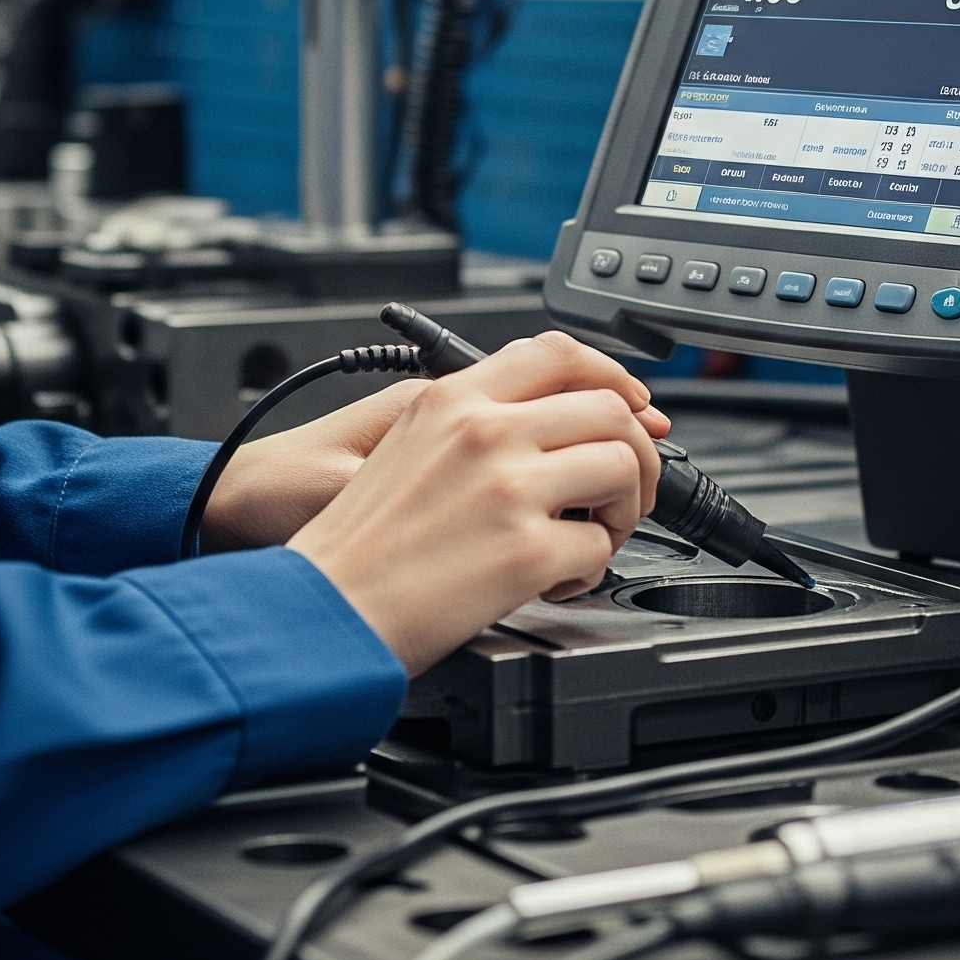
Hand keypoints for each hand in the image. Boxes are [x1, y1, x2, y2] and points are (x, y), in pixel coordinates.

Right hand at [200, 348, 670, 553]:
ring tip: (590, 536)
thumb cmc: (356, 541)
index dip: (612, 375)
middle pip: (610, 410)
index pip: (558, 353)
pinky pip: (600, 548)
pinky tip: (554, 581)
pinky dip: (589, 571)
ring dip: (623, 510)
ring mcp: (509, 489)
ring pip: (621, 469)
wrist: (324, 607)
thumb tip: (549, 418)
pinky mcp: (524, 552)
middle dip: (636, 452)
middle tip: (626, 487)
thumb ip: (473, 418)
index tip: (633, 403)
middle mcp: (485, 432)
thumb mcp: (404, 442)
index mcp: (454, 399)